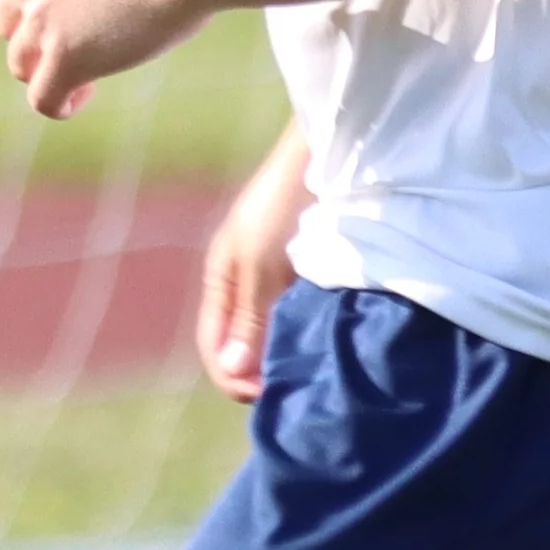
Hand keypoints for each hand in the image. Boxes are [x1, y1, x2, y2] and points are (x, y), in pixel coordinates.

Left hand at [0, 0, 220, 119]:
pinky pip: (43, 97)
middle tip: (79, 40)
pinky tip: (84, 93)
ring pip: (20, 62)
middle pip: (9, 20)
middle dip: (37, 33)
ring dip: (47, 69)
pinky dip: (59, 103)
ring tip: (87, 72)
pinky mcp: (64, 57)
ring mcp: (40, 19)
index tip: (68, 3)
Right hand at [197, 141, 314, 399]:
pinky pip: (302, 314)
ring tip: (310, 375)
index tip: (265, 396)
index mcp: (221, 280)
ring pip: (275, 331)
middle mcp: (246, 283)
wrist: (333, 154)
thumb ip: (248, 319)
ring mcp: (278, 276)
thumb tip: (233, 372)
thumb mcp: (260, 266)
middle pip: (244, 343)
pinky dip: (309, 333)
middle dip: (260, 371)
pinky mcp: (310, 270)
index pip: (215, 346)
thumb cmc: (285, 205)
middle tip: (291, 393)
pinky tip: (327, 344)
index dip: (233, 377)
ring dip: (287, 355)